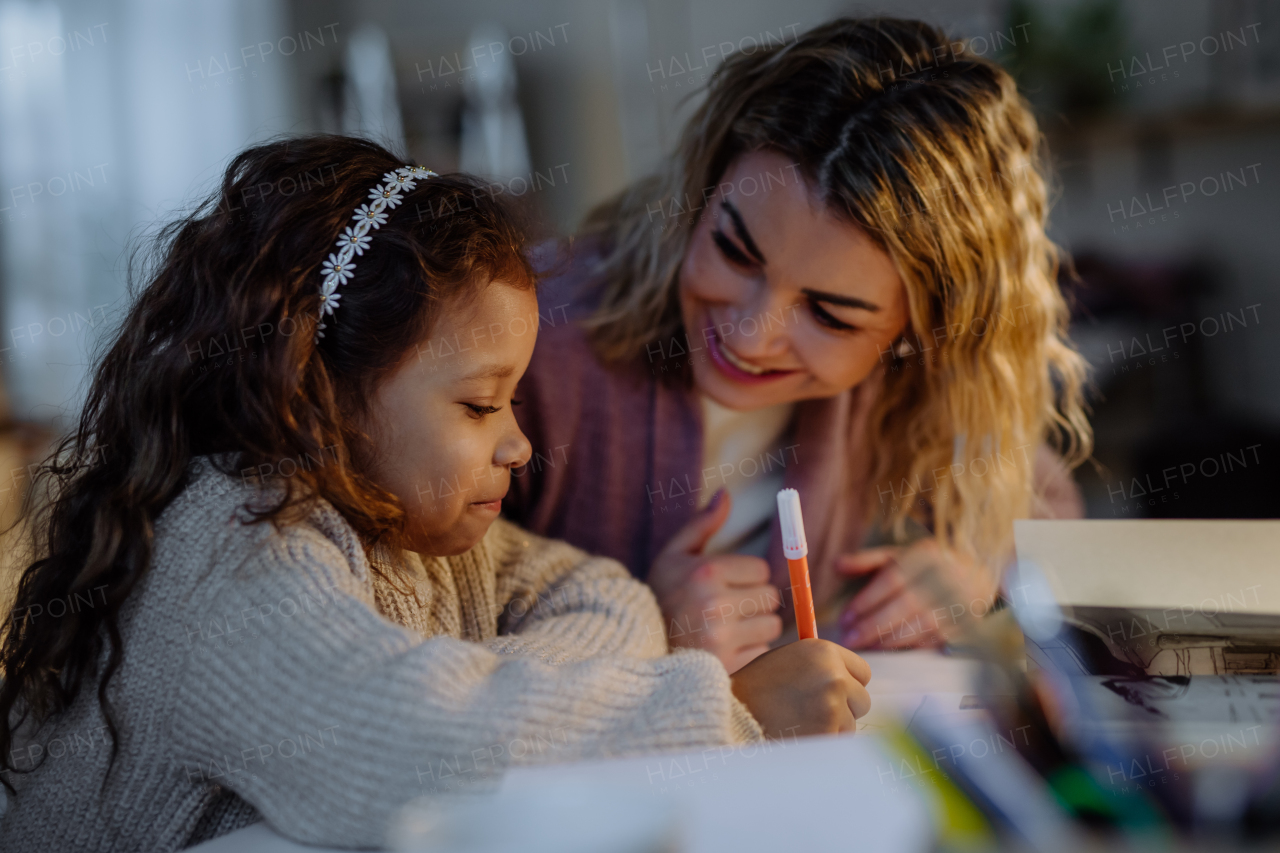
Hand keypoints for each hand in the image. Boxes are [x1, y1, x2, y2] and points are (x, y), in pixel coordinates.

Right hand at [647, 489, 781, 672]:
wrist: (634, 646)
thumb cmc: (660, 596)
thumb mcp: (674, 556)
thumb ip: (702, 524)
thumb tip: (726, 493)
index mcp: (706, 572)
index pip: (761, 570)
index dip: (748, 578)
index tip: (728, 586)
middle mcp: (715, 604)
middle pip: (771, 598)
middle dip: (755, 602)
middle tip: (728, 609)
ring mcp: (721, 638)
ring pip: (771, 627)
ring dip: (756, 628)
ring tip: (727, 629)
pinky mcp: (727, 667)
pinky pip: (762, 654)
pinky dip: (750, 654)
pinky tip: (725, 650)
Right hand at [730, 638, 871, 737]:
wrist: (734, 715)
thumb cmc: (757, 687)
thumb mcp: (788, 659)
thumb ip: (821, 663)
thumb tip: (848, 675)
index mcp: (823, 651)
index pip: (862, 672)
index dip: (849, 683)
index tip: (836, 691)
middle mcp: (833, 675)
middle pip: (862, 699)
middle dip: (845, 707)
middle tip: (816, 711)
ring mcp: (833, 706)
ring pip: (851, 723)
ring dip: (832, 727)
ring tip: (800, 722)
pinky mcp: (828, 732)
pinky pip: (838, 740)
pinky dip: (824, 741)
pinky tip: (800, 734)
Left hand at [836, 538, 996, 649]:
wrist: (978, 572)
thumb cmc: (926, 565)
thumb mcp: (898, 555)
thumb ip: (866, 560)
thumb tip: (835, 565)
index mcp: (925, 555)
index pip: (892, 579)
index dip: (867, 600)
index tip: (845, 617)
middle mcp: (945, 577)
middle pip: (906, 605)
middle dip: (874, 625)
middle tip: (850, 639)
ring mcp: (958, 601)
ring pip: (921, 625)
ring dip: (890, 640)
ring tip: (865, 646)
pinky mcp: (964, 623)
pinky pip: (935, 639)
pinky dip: (910, 647)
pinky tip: (889, 650)